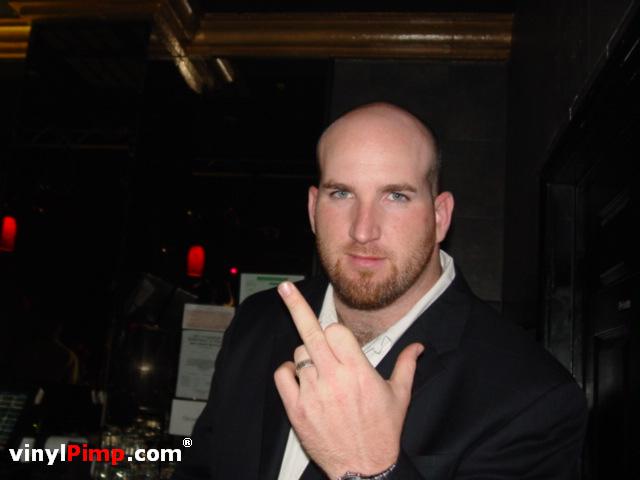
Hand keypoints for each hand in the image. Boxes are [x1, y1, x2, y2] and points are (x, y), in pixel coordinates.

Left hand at [273, 281, 423, 478]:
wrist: (364, 468)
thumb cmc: (382, 432)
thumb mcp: (400, 396)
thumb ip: (407, 365)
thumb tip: (419, 346)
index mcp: (358, 372)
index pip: (336, 331)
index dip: (336, 332)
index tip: (337, 337)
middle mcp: (334, 379)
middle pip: (310, 332)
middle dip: (296, 305)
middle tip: (285, 287)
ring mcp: (312, 393)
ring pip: (298, 353)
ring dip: (306, 354)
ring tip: (319, 370)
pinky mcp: (296, 409)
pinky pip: (283, 375)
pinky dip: (288, 371)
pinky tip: (299, 377)